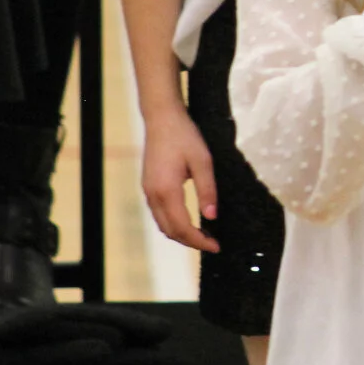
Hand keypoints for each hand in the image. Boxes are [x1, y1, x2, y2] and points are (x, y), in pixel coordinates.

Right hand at [140, 104, 220, 252]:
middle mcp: (153, 195)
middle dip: (190, 242)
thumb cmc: (184, 136)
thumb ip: (207, 190)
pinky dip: (173, 223)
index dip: (199, 241)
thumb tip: (211, 217)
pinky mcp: (148, 186)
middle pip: (170, 231)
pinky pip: (159, 214)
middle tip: (212, 243)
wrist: (161, 118)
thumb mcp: (203, 161)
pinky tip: (188, 220)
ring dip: (181, 234)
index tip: (216, 246)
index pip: (182, 227)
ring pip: (162, 224)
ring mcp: (148, 192)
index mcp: (167, 191)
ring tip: (203, 235)